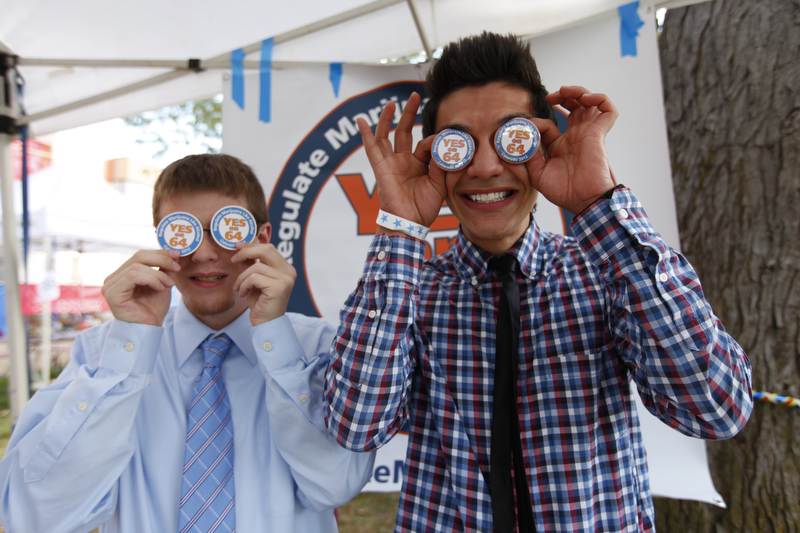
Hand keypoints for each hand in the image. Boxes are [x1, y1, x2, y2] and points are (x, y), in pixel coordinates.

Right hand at [101, 249, 179, 325]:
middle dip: (161, 259)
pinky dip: (150, 279)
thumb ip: (163, 268)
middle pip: (138, 257)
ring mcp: (110, 285)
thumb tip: (172, 252)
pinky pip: (132, 276)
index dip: (159, 252)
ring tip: (169, 284)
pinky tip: (159, 287)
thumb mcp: (162, 283)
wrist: (149, 329)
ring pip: (136, 267)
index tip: (177, 254)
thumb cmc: (153, 309)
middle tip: (176, 267)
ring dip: (158, 274)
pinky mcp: (112, 293)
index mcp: (123, 274)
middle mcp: (113, 278)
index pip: (140, 255)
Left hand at [231, 242, 296, 325]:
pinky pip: (254, 278)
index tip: (238, 246)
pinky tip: (243, 293)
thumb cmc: (260, 302)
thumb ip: (251, 263)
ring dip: (242, 277)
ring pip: (256, 266)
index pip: (269, 248)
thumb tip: (242, 247)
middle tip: (233, 259)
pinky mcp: (279, 287)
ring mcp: (286, 279)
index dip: (252, 245)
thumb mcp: (254, 279)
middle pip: (266, 250)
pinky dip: (244, 285)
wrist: (266, 323)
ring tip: (239, 288)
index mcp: (286, 268)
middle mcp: (289, 272)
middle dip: (246, 252)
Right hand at [357, 92, 446, 228]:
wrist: (410, 223)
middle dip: (409, 113)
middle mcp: (404, 161)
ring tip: (392, 102)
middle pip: (404, 131)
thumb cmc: (424, 208)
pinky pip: (371, 148)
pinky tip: (361, 120)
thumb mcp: (439, 184)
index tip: (447, 139)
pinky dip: (366, 134)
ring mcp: (391, 163)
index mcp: (419, 165)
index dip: (435, 140)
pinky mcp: (381, 168)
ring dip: (388, 118)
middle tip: (415, 95)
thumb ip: (442, 165)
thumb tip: (445, 146)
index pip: (425, 143)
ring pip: (388, 135)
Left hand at [526, 86, 617, 213]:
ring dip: (578, 91)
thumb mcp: (537, 173)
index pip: (548, 124)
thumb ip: (529, 155)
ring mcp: (588, 133)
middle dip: (562, 96)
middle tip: (550, 97)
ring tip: (565, 91)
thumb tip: (519, 139)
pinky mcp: (599, 133)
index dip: (536, 122)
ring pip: (590, 102)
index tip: (525, 126)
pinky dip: (600, 99)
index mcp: (560, 145)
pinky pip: (608, 110)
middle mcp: (575, 136)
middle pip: (573, 106)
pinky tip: (585, 100)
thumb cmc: (564, 191)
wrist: (582, 200)